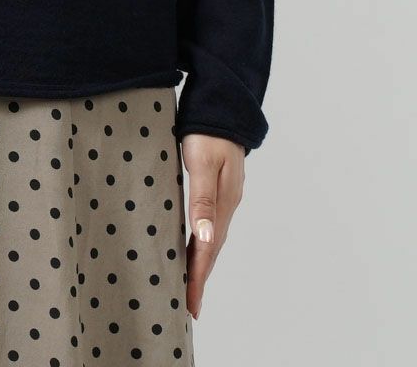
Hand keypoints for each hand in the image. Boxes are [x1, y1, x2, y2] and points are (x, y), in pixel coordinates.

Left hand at [180, 133, 245, 319]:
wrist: (222, 109)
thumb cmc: (208, 132)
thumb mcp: (201, 162)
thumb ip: (202, 199)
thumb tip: (204, 237)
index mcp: (222, 203)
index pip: (208, 249)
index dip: (198, 276)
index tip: (190, 303)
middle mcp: (226, 205)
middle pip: (211, 249)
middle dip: (200, 278)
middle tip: (189, 307)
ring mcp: (224, 198)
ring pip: (210, 239)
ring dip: (200, 262)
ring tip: (189, 285)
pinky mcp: (218, 190)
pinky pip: (208, 224)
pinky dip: (200, 242)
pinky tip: (192, 247)